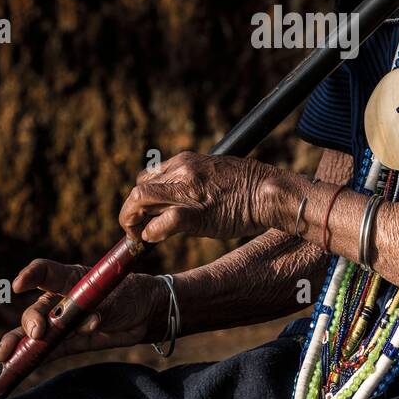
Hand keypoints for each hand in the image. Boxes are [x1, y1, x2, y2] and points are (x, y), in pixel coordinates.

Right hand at [0, 259, 166, 360]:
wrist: (143, 312)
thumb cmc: (129, 293)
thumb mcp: (117, 296)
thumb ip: (100, 308)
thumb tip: (88, 323)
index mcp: (70, 279)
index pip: (46, 272)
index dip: (30, 276)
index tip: (19, 285)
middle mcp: (60, 301)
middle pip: (37, 309)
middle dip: (30, 320)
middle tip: (36, 332)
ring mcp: (62, 324)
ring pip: (34, 333)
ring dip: (18, 344)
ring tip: (4, 355)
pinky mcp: (68, 343)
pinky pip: (47, 352)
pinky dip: (33, 359)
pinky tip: (15, 366)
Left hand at [118, 151, 275, 244]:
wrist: (268, 191)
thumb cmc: (246, 186)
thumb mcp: (212, 173)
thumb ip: (190, 181)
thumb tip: (176, 200)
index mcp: (184, 161)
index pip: (147, 177)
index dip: (140, 198)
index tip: (145, 214)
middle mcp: (181, 171)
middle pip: (138, 189)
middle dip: (130, 212)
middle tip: (135, 230)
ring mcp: (187, 190)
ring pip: (140, 199)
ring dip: (131, 221)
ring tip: (137, 237)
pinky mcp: (197, 213)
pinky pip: (163, 221)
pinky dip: (151, 231)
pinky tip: (153, 238)